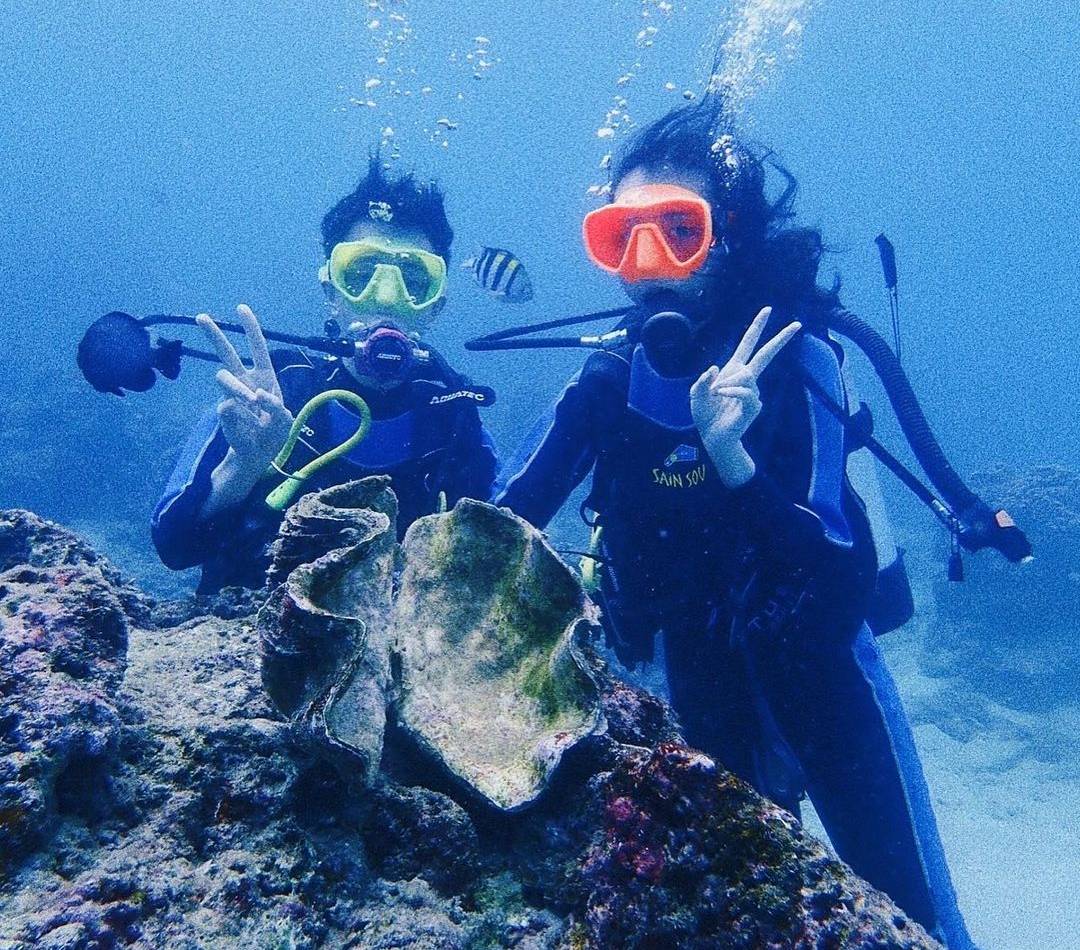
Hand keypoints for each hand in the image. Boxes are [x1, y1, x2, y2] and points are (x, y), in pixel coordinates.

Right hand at [197, 305, 293, 516]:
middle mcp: (245, 381)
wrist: (258, 455)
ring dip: (238, 387)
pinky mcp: (224, 411)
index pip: (258, 349)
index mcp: (264, 377)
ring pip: (224, 378)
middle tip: (201, 317)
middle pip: (227, 354)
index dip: (251, 329)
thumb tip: (254, 396)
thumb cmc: (273, 433)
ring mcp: (231, 395)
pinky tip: (247, 426)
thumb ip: (274, 408)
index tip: (241, 308)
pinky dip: (241, 416)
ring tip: (252, 401)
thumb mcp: (283, 421)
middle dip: (214, 335)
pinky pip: (227, 407)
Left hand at [691, 307, 801, 487]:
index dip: (757, 327)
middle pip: (766, 354)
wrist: (712, 437)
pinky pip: (744, 390)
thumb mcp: (696, 394)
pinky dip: (731, 390)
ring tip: (716, 394)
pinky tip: (721, 394)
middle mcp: (746, 378)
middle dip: (780, 338)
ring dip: (727, 382)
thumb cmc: (706, 414)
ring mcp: (752, 392)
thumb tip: (714, 368)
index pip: (748, 344)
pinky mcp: (753, 405)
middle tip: (797, 324)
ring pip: (745, 375)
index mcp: (733, 369)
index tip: (767, 310)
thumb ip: (702, 380)